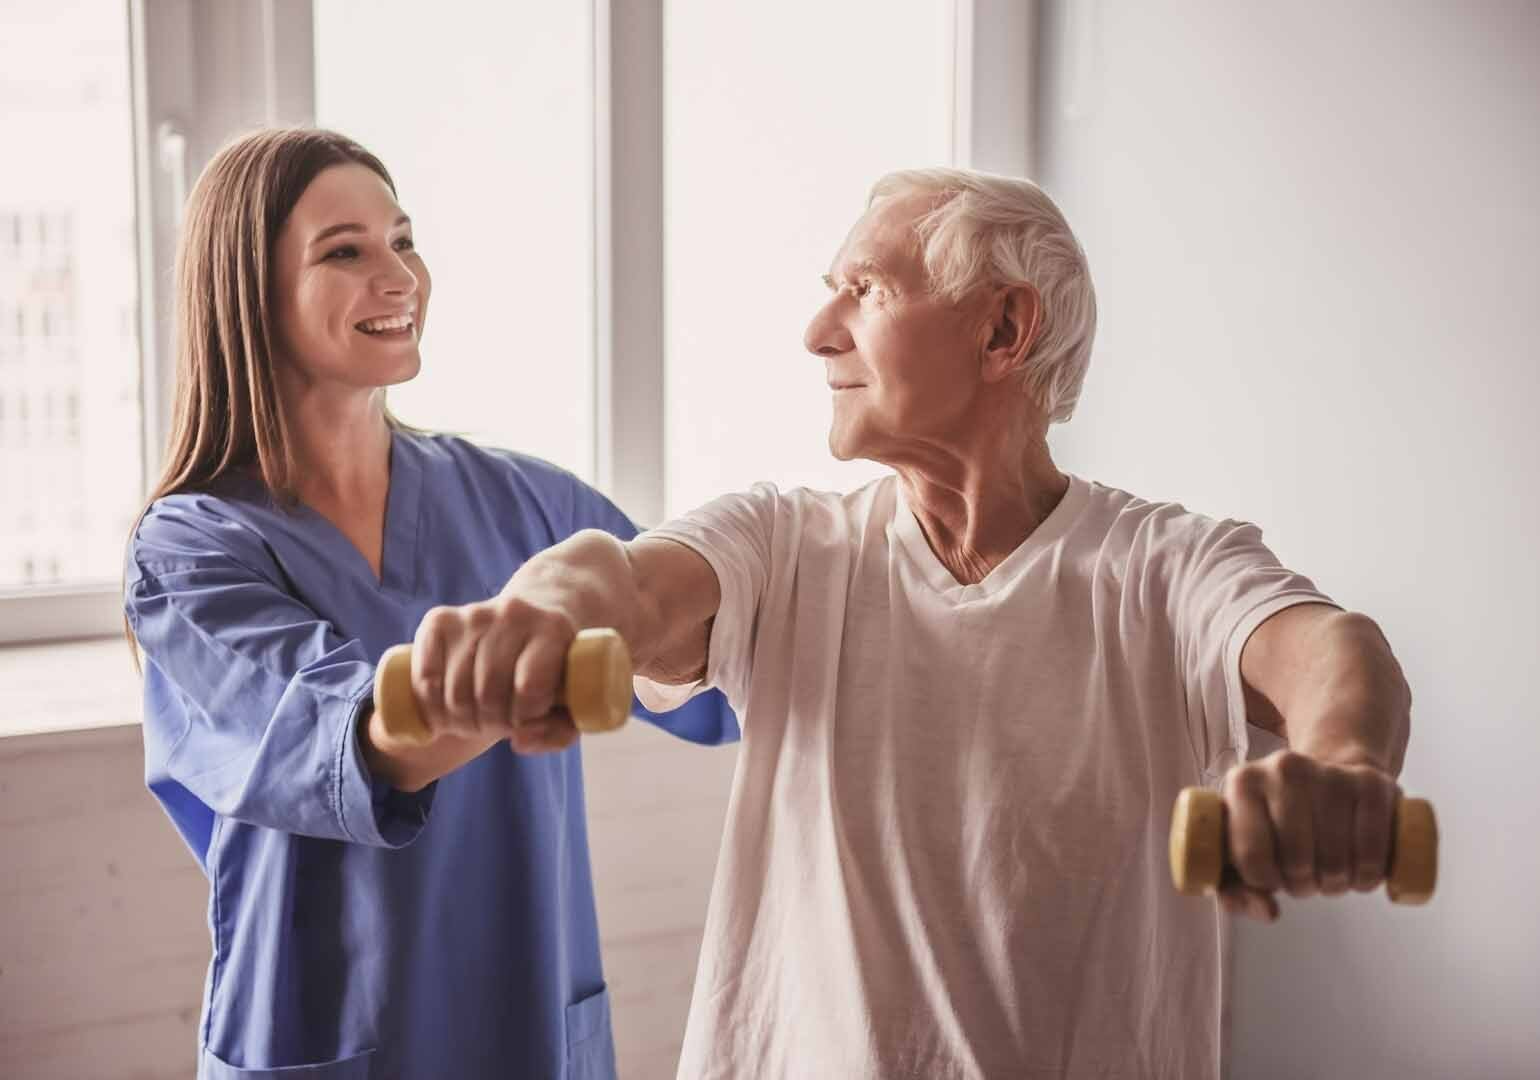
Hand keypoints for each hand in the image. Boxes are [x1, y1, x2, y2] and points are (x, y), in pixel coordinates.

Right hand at [406, 594, 580, 754]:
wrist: (532, 621)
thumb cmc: (552, 671)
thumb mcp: (571, 704)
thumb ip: (557, 732)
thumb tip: (519, 740)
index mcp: (553, 629)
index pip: (528, 687)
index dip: (523, 718)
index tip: (525, 721)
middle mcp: (513, 613)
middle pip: (488, 692)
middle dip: (489, 724)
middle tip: (494, 727)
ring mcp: (474, 614)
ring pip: (455, 690)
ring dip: (459, 721)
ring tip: (473, 722)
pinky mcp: (440, 619)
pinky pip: (425, 677)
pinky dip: (430, 705)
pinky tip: (445, 712)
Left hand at [1218, 748, 1400, 920]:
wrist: (1324, 780)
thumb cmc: (1275, 823)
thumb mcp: (1241, 852)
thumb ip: (1236, 891)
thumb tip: (1268, 912)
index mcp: (1242, 782)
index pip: (1252, 856)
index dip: (1265, 882)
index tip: (1272, 878)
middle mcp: (1284, 769)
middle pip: (1296, 860)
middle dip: (1302, 885)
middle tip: (1305, 878)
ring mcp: (1329, 773)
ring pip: (1335, 859)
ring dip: (1335, 883)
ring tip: (1329, 874)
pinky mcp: (1371, 784)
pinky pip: (1372, 851)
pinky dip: (1367, 876)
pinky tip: (1358, 873)